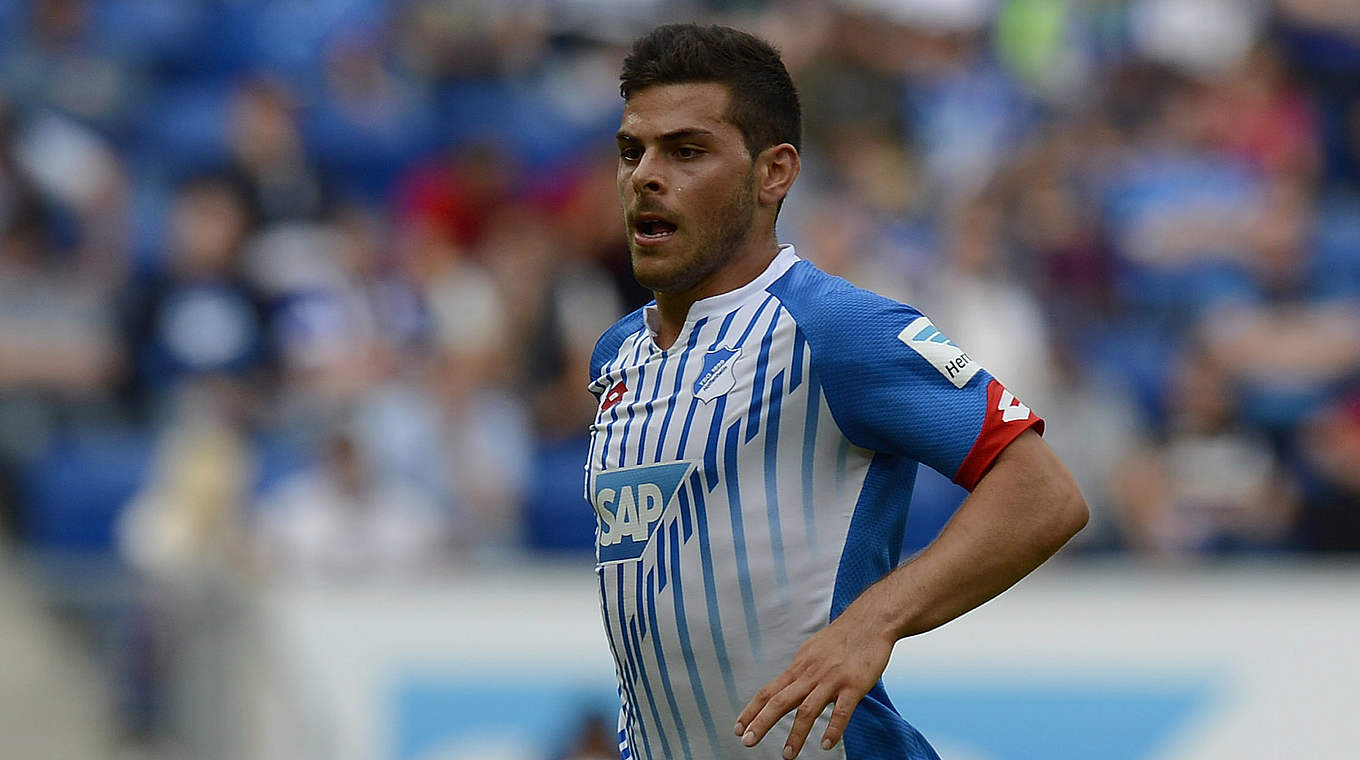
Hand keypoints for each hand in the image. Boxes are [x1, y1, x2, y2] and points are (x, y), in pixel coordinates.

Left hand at [733, 605, 893, 757]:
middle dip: (762, 722)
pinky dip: (833, 729)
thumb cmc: (841, 637)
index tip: (739, 727)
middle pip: (780, 701)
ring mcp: (831, 680)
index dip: (752, 710)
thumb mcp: (811, 651)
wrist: (869, 621)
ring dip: (796, 734)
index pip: (769, 691)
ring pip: (808, 710)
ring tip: (787, 754)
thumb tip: (786, 684)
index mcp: (799, 668)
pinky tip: (826, 744)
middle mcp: (810, 675)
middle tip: (748, 741)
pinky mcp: (853, 685)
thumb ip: (799, 671)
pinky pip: (842, 711)